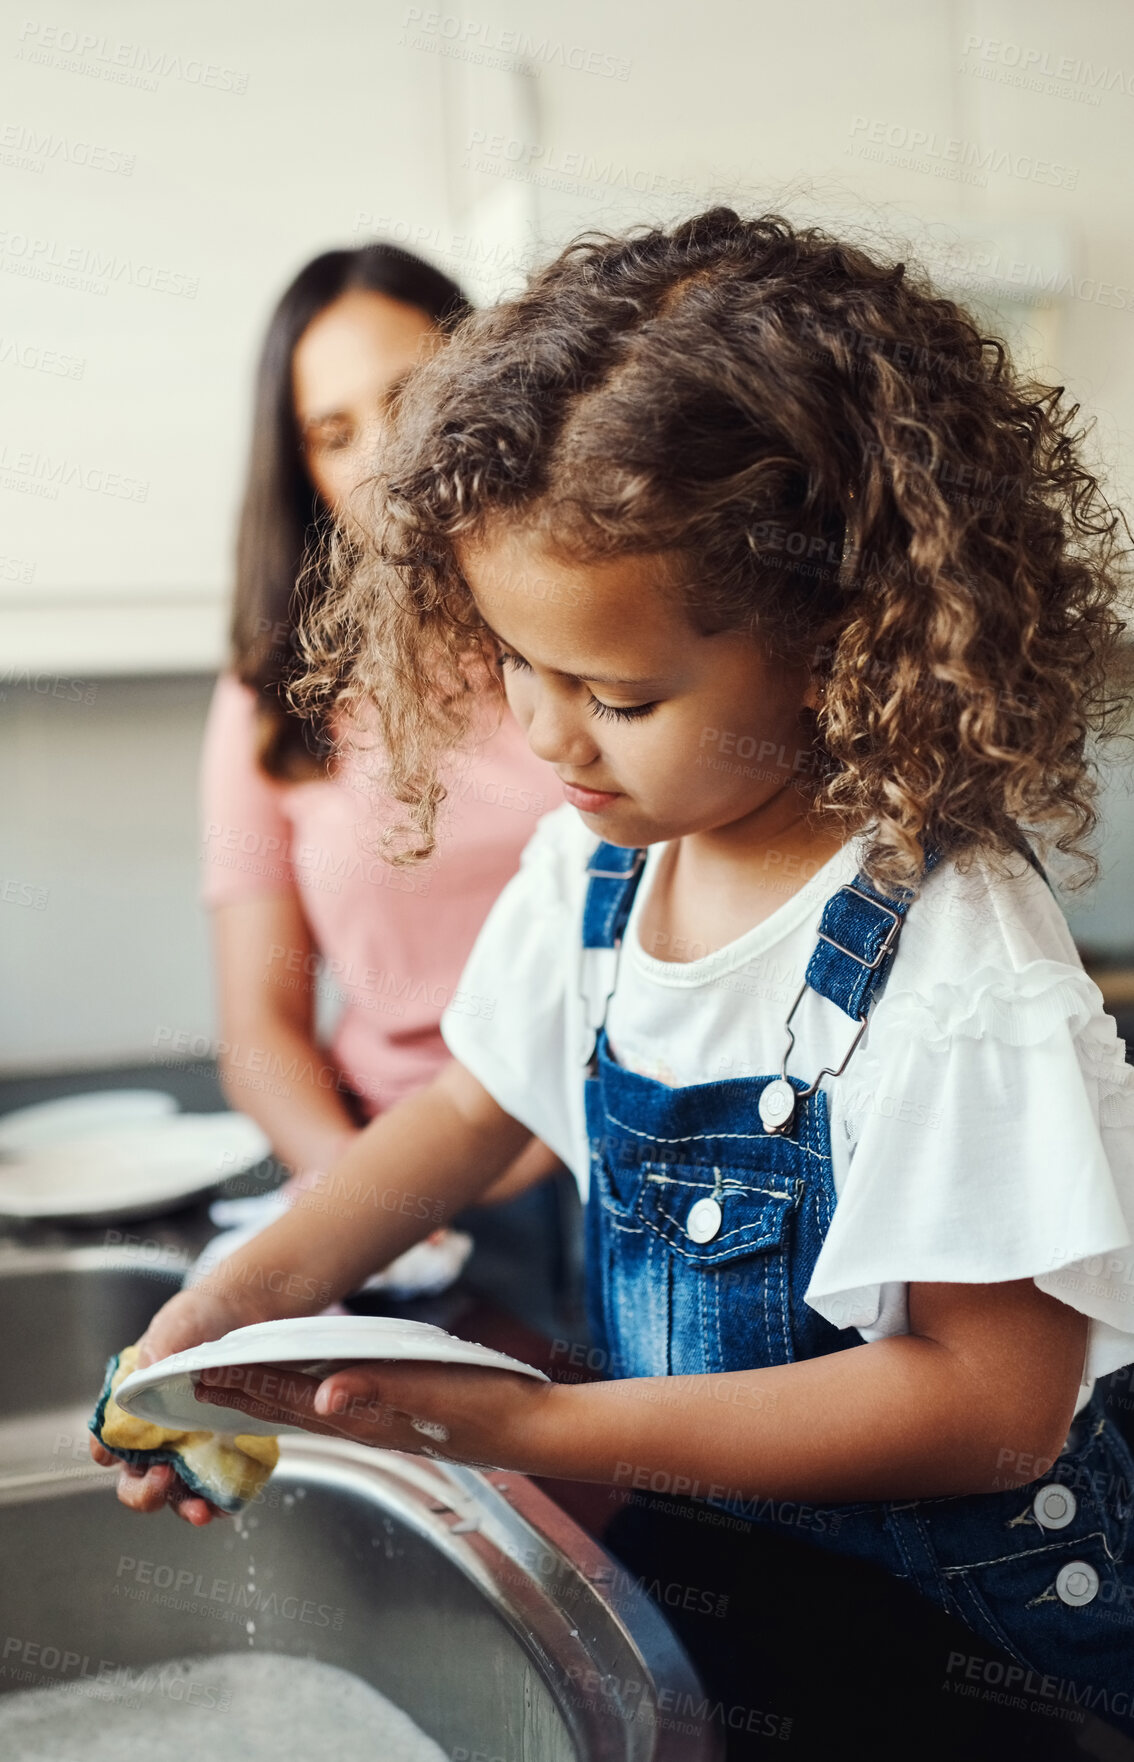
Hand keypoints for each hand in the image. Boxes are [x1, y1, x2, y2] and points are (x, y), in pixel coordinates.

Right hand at [89, 1281, 269, 1525]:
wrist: (245, 1319)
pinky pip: (218, 1489)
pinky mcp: (224, 1456)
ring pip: (177, 1494)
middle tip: (162, 1478)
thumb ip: (162, 1342)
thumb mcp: (178, 1322)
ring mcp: (190, 1451)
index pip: (106, 1441)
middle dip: (144, 1492)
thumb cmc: (198, 1321)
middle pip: (135, 1481)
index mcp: (132, 1409)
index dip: (105, 1451)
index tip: (113, 1455)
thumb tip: (150, 1362)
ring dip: (185, 1507)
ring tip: (200, 1510)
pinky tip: (228, 1500)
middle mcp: (156, 1438)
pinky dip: (221, 1501)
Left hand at [196, 1358, 556, 1473]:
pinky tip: (303, 1388)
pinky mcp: (397, 1418)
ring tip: (230, 1385)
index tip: (198, 1372)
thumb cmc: (487, 1407)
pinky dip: (304, 1396)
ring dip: (265, 1396)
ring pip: (306, 1409)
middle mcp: (362, 1422)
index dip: (241, 1384)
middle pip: (285, 1406)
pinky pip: (335, 1407)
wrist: (530, 1431)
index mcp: (363, 1415)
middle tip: (192, 1382)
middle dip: (238, 1394)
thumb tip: (324, 1393)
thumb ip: (377, 1390)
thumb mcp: (433, 1391)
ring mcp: (379, 1422)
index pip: (286, 1396)